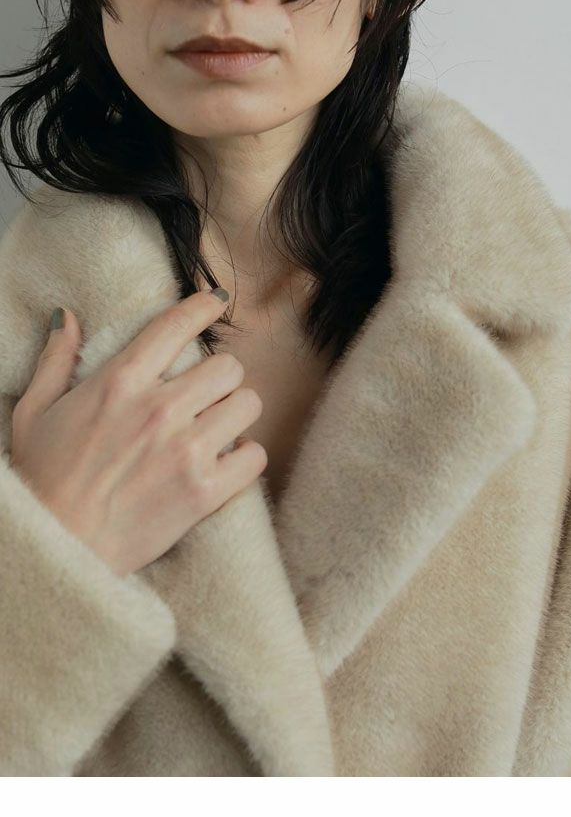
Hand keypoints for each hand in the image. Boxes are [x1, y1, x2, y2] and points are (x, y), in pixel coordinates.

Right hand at [9, 291, 267, 575]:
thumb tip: (70, 317)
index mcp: (120, 381)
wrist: (56, 548)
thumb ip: (56, 360)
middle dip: (221, 376)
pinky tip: (228, 461)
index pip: (177, 324)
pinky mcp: (204, 492)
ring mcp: (186, 451)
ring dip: (237, 412)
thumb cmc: (42, 478)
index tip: (215, 302)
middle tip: (208, 393)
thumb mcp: (36, 411)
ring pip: (248, 404)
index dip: (204, 306)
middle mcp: (159, 409)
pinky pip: (255, 456)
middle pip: (228, 365)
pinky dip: (246, 457)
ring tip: (219, 425)